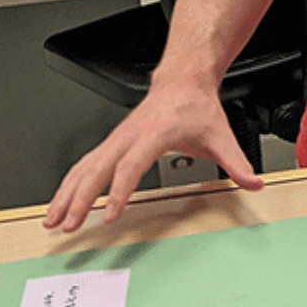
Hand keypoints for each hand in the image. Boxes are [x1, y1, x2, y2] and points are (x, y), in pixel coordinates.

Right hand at [44, 84, 263, 231]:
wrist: (182, 81)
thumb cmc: (196, 107)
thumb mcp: (221, 136)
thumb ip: (237, 163)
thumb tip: (254, 183)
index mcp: (154, 133)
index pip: (132, 165)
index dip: (121, 190)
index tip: (112, 213)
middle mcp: (129, 135)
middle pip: (98, 168)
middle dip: (81, 198)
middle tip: (70, 225)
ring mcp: (115, 138)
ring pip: (83, 167)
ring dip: (66, 194)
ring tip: (53, 220)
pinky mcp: (110, 143)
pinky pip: (83, 165)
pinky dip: (68, 184)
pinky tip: (60, 203)